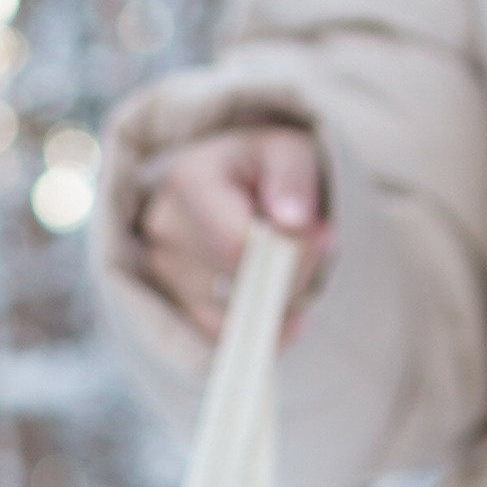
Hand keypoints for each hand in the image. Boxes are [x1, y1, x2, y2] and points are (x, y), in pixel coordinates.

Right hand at [131, 123, 331, 345]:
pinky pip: (224, 336)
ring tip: (293, 268)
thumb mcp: (289, 151)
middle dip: (290, 276)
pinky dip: (261, 325)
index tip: (323, 236)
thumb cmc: (264, 166)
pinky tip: (283, 303)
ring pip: (233, 315)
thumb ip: (293, 177)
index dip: (288, 253)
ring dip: (279, 302)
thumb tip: (293, 220)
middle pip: (236, 284)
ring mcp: (164, 271)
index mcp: (189, 182)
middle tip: (318, 249)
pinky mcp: (173, 303)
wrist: (231, 181)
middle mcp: (166, 229)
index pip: (236, 245)